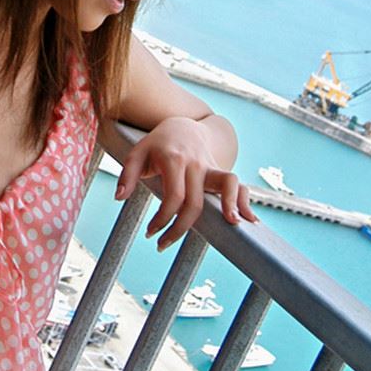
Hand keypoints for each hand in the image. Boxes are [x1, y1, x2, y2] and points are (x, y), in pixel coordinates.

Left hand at [114, 116, 259, 249]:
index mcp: (174, 160)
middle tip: (161, 245)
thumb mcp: (137, 153)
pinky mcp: (221, 172)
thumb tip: (119, 197)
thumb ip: (127, 175)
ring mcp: (211, 167)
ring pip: (227, 185)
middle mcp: (196, 163)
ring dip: (230, 205)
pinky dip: (245, 201)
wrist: (183, 125)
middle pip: (196, 202)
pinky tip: (251, 221)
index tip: (151, 232)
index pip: (174, 197)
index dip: (163, 219)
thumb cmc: (157, 144)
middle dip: (180, 229)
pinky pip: (238, 185)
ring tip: (232, 226)